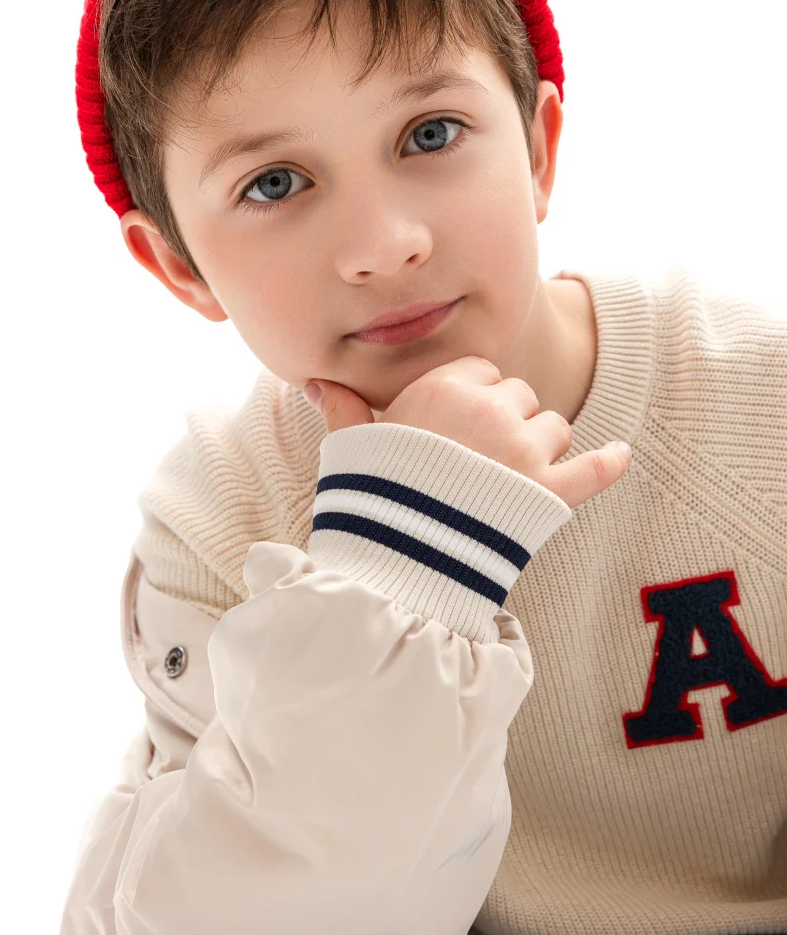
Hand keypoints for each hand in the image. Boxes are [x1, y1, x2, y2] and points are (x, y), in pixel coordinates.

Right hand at [302, 355, 630, 509]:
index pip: (483, 373)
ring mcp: (523, 452)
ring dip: (541, 450)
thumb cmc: (369, 499)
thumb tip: (313, 382)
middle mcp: (489, 409)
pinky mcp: (548, 495)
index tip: (458, 428)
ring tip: (510, 482)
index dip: (474, 399)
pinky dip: (609, 464)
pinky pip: (593, 470)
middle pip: (522, 397)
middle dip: (509, 423)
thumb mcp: (351, 448)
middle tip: (481, 462)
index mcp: (445, 388)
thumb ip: (344, 410)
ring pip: (555, 429)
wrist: (396, 561)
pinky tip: (622, 454)